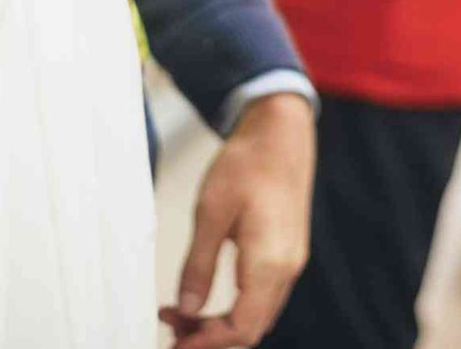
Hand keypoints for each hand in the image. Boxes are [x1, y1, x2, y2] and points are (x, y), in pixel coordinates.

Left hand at [160, 94, 314, 348]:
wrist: (281, 132)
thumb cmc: (248, 162)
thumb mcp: (210, 212)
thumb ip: (198, 266)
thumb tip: (188, 309)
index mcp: (269, 262)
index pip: (241, 328)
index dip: (206, 343)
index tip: (175, 343)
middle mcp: (286, 269)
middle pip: (250, 328)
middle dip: (209, 337)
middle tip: (170, 328)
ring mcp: (290, 262)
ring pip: (257, 315)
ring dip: (220, 323)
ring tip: (181, 314)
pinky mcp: (286, 253)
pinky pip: (262, 297)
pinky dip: (233, 307)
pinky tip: (206, 296)